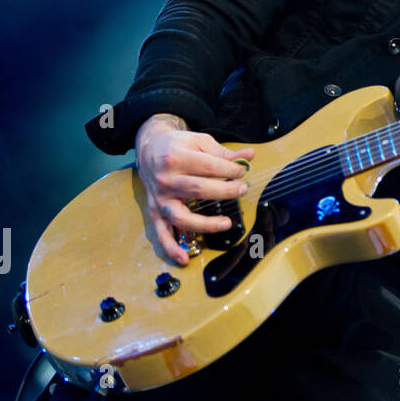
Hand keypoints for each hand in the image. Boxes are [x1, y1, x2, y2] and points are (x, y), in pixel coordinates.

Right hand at [134, 114, 254, 264]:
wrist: (150, 148)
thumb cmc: (178, 145)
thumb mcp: (199, 142)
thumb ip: (224, 152)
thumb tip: (249, 156)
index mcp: (176, 157)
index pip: (209, 167)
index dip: (230, 170)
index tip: (242, 172)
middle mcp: (165, 179)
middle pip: (198, 189)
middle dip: (225, 191)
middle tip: (242, 190)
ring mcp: (159, 198)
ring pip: (182, 216)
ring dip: (206, 223)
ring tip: (227, 223)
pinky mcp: (154, 211)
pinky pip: (161, 233)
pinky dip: (171, 248)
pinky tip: (184, 258)